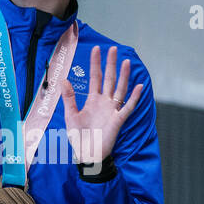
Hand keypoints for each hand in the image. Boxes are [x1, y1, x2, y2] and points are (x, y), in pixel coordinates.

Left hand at [61, 45, 143, 164]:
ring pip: (120, 89)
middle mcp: (104, 102)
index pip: (95, 77)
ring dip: (123, 76)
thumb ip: (69, 98)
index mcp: (93, 100)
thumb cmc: (79, 137)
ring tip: (126, 62)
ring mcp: (112, 110)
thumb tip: (64, 80)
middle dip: (111, 64)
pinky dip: (134, 97)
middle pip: (109, 79)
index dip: (95, 64)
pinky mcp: (118, 120)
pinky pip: (128, 107)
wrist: (87, 154)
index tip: (97, 49)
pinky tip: (139, 86)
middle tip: (113, 48)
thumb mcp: (71, 116)